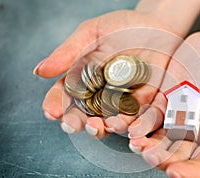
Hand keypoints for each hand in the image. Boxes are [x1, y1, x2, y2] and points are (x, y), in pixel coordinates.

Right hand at [34, 10, 181, 137]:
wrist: (159, 26)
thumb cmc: (123, 27)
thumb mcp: (93, 33)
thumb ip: (69, 52)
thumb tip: (40, 70)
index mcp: (84, 79)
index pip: (65, 95)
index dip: (56, 104)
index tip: (52, 112)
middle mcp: (102, 95)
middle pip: (86, 114)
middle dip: (79, 122)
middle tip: (74, 125)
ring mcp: (124, 102)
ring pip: (112, 121)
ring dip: (105, 127)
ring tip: (101, 126)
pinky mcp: (147, 104)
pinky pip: (141, 118)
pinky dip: (136, 125)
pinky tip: (130, 129)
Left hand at [128, 32, 199, 177]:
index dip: (190, 171)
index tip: (175, 172)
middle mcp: (193, 131)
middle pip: (175, 153)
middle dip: (161, 157)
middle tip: (149, 155)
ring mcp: (175, 117)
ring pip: (157, 137)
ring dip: (144, 143)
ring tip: (135, 142)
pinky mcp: (161, 102)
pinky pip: (147, 116)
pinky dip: (136, 122)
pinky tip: (126, 124)